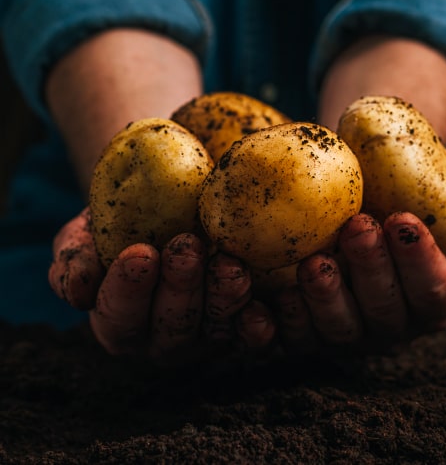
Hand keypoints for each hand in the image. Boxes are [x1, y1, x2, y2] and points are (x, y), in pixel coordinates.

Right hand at [48, 209, 275, 364]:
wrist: (169, 211)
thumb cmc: (124, 223)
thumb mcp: (90, 231)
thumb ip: (75, 257)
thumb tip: (79, 289)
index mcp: (120, 321)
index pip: (118, 317)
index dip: (127, 291)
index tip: (140, 253)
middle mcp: (163, 338)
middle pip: (171, 330)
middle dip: (180, 289)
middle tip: (189, 248)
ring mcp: (206, 338)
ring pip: (215, 333)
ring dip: (224, 302)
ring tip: (231, 267)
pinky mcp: (243, 330)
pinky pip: (254, 339)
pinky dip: (260, 326)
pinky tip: (264, 306)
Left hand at [274, 178, 445, 355]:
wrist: (353, 193)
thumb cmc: (403, 195)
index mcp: (426, 298)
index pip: (433, 294)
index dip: (421, 263)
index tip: (404, 220)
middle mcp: (384, 324)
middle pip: (383, 315)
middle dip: (372, 272)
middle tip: (358, 226)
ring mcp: (339, 331)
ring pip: (335, 331)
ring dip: (323, 300)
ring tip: (313, 261)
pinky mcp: (297, 330)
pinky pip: (284, 339)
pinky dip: (270, 328)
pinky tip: (259, 306)